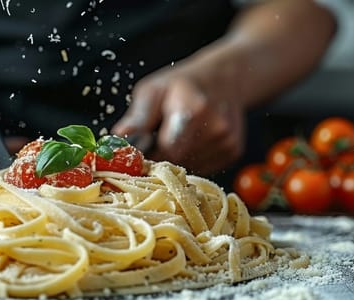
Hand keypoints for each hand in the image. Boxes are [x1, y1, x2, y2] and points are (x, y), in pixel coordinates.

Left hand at [112, 55, 245, 175]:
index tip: (142, 151)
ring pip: (190, 167)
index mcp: (193, 108)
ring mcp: (227, 141)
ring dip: (177, 158)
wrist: (223, 78)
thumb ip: (138, 117)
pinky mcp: (233, 151)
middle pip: (178, 161)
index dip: (150, 154)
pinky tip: (193, 140)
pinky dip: (193, 159)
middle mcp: (215, 126)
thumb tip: (120, 137)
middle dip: (162, 156)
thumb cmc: (181, 85)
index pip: (166, 149)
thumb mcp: (153, 90)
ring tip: (178, 135)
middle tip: (158, 140)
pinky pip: (204, 168)